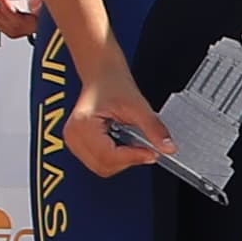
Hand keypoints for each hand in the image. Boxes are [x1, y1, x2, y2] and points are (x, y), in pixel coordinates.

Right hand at [65, 50, 170, 170]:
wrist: (103, 74)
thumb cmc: (113, 83)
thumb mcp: (137, 105)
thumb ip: (154, 128)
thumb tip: (167, 147)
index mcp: (83, 125)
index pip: (108, 156)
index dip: (133, 157)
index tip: (151, 153)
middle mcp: (74, 136)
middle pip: (104, 166)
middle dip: (128, 160)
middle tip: (144, 146)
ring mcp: (74, 141)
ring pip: (102, 167)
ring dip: (121, 160)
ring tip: (131, 140)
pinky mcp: (78, 144)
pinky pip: (99, 161)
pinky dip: (114, 156)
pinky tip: (121, 142)